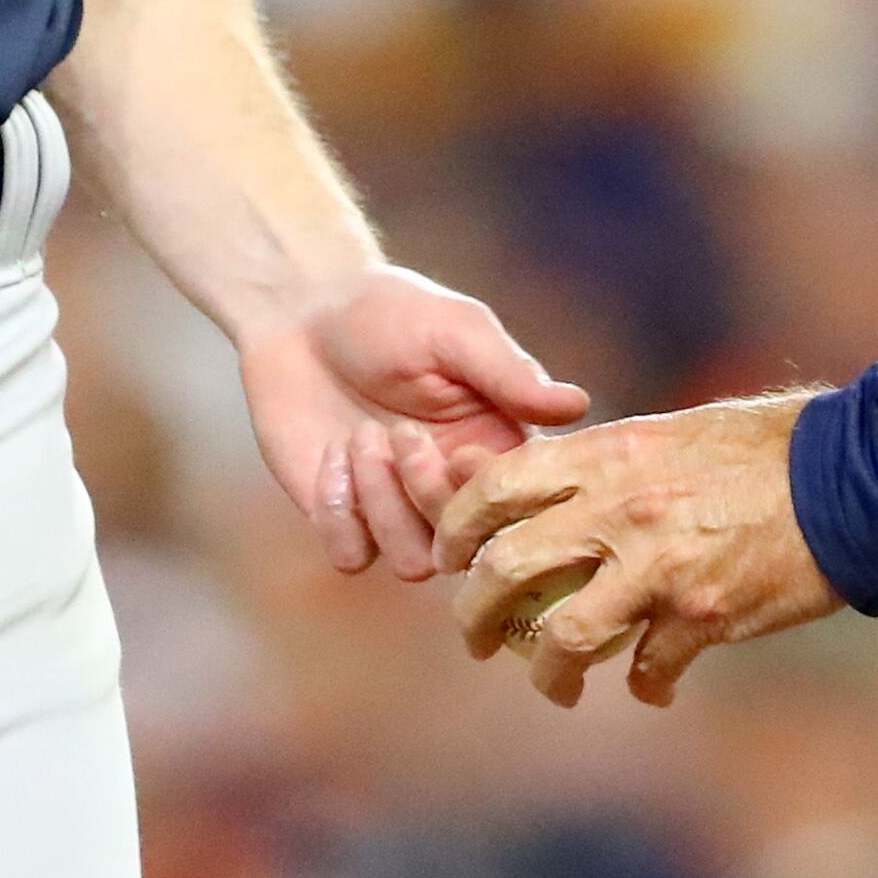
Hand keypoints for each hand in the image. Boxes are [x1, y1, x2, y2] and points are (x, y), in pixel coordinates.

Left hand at [237, 265, 588, 579]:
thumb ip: (509, 373)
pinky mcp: (343, 521)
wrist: (298, 312)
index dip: (490, 491)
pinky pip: (352, 557)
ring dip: (383, 502)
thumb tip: (578, 405)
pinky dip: (338, 511)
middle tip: (397, 431)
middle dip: (429, 492)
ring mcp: (398, 512)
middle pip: (470, 547)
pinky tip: (329, 457)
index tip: (460, 447)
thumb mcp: (455, 330)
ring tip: (360, 439)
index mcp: (497, 445)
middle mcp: (454, 490)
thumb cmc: (386, 312)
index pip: (522, 506)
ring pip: (414, 564)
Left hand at [442, 392, 842, 706]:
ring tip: (553, 685)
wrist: (853, 480)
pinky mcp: (702, 617)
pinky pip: (647, 669)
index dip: (455, 525)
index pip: (496, 487)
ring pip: (561, 637)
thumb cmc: (768, 448)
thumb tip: (553, 492)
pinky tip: (650, 689)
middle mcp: (618, 510)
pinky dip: (643, 685)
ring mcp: (658, 568)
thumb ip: (610, 466)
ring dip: (545, 672)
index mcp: (608, 456)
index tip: (448, 556)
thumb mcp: (673, 435)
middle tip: (475, 637)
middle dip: (474, 613)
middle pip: (504, 568)